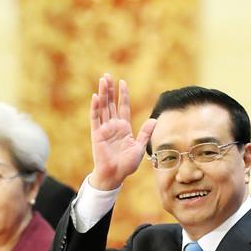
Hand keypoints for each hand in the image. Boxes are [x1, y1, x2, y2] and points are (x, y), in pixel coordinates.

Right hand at [88, 73, 156, 190]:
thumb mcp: (140, 147)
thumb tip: (154, 120)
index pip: (123, 107)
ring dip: (103, 94)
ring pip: (103, 108)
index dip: (123, 95)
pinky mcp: (97, 134)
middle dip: (110, 90)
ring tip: (102, 80)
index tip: (123, 82)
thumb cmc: (126, 165)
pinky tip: (95, 97)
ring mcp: (104, 129)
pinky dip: (95, 108)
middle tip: (107, 75)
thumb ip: (145, 133)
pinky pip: (95, 119)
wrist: (115, 175)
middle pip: (111, 104)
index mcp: (124, 128)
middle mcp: (113, 126)